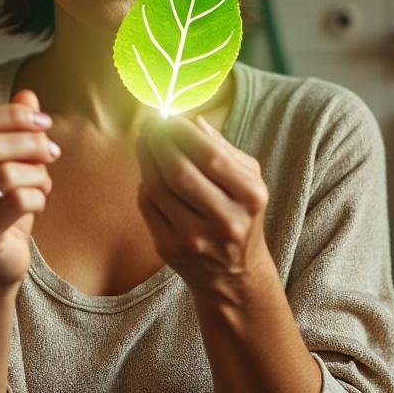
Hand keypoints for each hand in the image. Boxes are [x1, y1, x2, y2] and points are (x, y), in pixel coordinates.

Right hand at [0, 89, 58, 294]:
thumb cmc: (2, 209)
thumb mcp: (11, 164)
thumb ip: (15, 129)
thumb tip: (28, 94)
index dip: (14, 114)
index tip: (44, 122)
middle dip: (32, 144)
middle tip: (53, 153)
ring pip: (7, 173)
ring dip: (38, 175)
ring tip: (44, 185)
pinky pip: (18, 201)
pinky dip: (39, 198)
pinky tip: (39, 205)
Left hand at [136, 114, 271, 300]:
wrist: (234, 275)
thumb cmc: (240, 214)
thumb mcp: (247, 181)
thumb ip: (223, 149)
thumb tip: (192, 121)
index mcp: (250, 197)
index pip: (211, 157)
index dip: (184, 133)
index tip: (170, 118)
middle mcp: (225, 221)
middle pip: (180, 173)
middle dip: (159, 142)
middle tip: (150, 125)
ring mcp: (195, 239)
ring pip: (159, 188)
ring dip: (146, 157)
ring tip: (143, 140)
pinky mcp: (170, 249)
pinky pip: (147, 206)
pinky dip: (144, 183)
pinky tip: (147, 169)